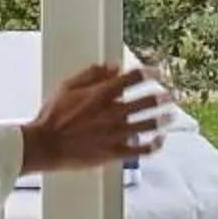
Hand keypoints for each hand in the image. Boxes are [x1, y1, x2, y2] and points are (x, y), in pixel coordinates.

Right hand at [21, 62, 170, 176]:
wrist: (45, 145)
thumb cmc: (53, 116)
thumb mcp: (67, 86)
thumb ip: (92, 74)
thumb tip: (114, 66)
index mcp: (102, 93)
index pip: (134, 78)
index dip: (150, 73)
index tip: (158, 73)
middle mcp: (113, 112)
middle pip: (148, 101)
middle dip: (164, 97)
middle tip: (171, 95)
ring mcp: (115, 133)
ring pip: (149, 124)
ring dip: (164, 118)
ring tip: (171, 115)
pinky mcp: (114, 152)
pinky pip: (141, 149)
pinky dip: (154, 144)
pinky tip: (160, 140)